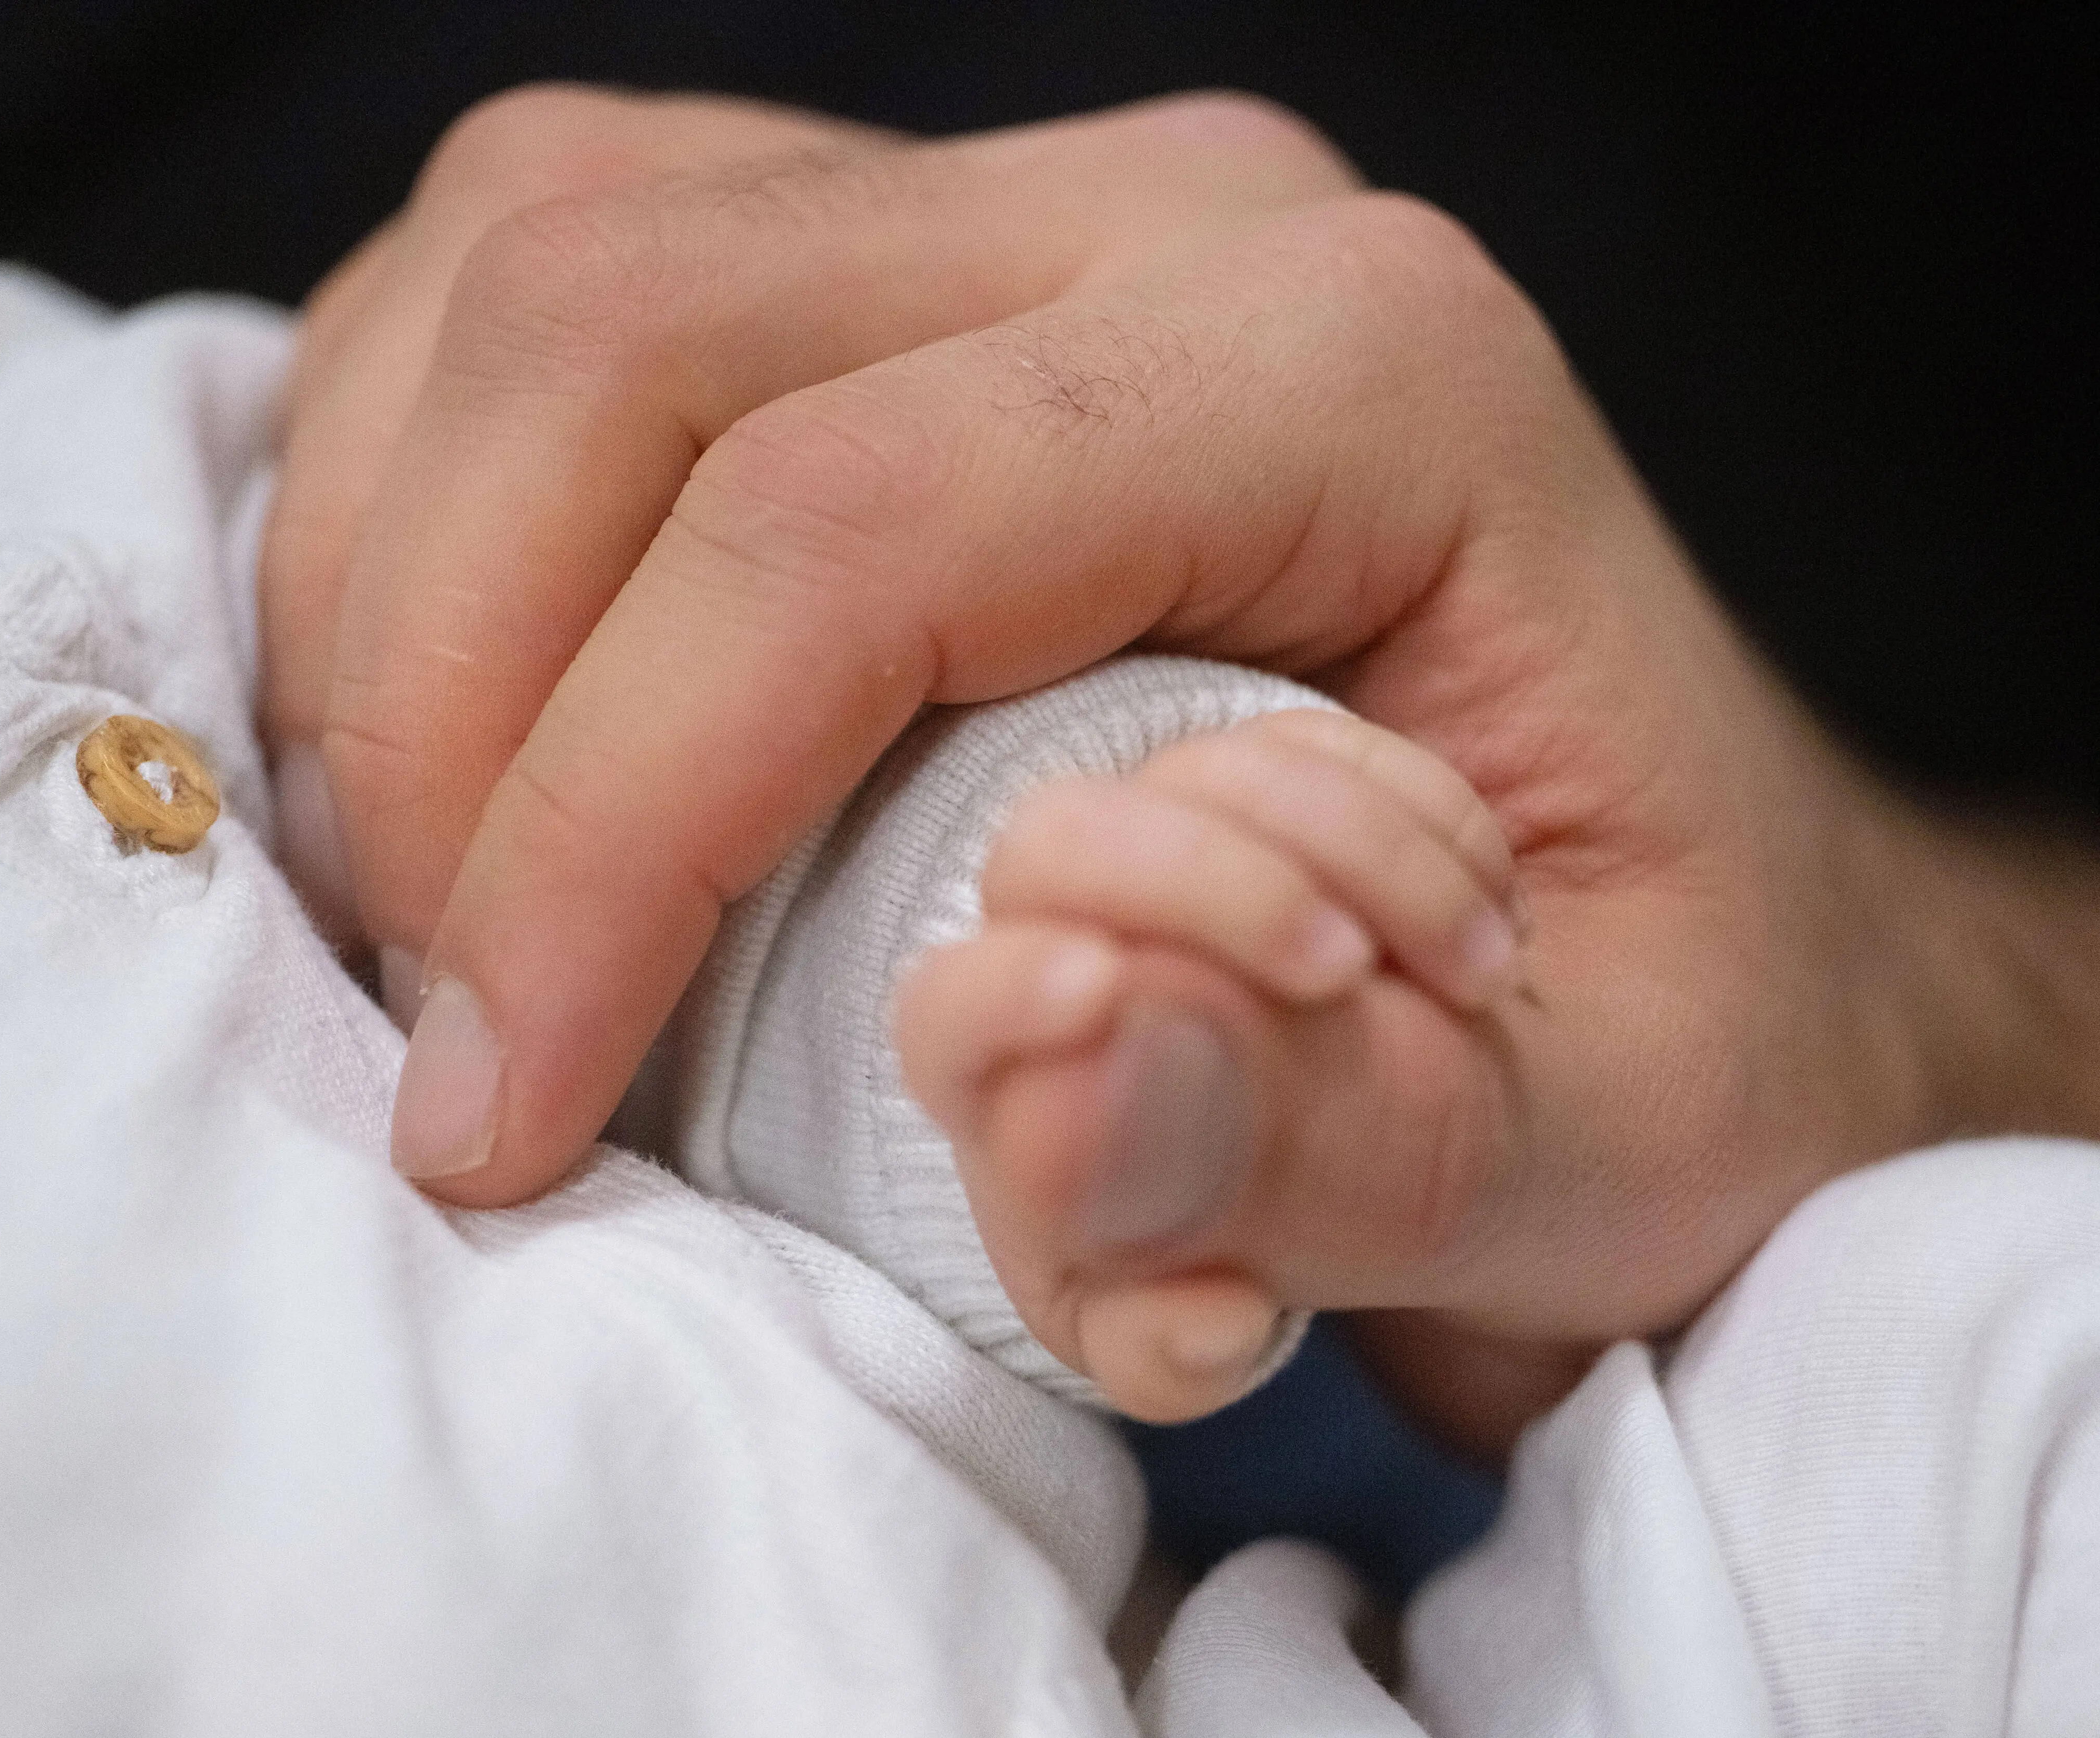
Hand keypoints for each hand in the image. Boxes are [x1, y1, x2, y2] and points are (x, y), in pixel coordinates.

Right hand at [262, 85, 1944, 1456]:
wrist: (1701, 931)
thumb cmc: (1665, 1032)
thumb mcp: (1601, 1152)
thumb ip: (1343, 1142)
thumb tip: (1037, 1072)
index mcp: (1369, 376)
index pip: (847, 526)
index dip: (609, 828)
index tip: (504, 1119)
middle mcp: (1170, 234)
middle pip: (622, 332)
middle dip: (449, 713)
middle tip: (459, 1045)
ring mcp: (1011, 223)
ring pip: (537, 270)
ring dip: (398, 603)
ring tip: (448, 918)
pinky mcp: (887, 285)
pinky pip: (536, 293)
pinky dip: (422, 524)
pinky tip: (473, 758)